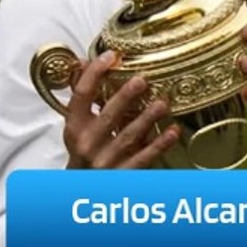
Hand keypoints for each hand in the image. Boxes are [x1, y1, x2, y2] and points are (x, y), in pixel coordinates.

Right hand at [63, 50, 179, 168]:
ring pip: (128, 137)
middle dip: (125, 97)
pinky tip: (173, 131)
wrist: (82, 189)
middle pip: (107, 116)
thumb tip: (85, 62)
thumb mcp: (78, 125)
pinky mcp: (123, 174)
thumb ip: (84, 96)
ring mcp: (105, 161)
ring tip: (162, 103)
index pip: (81, 95)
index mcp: (74, 127)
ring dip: (147, 119)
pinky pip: (144, 158)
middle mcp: (87, 144)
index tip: (110, 56)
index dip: (94, 74)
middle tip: (142, 80)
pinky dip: (159, 144)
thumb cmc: (84, 151)